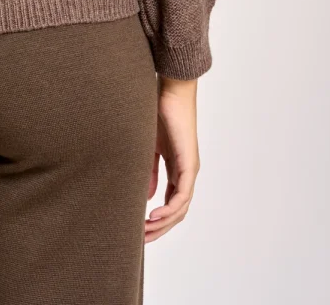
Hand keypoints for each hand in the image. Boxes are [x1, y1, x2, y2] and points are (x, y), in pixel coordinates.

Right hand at [144, 76, 199, 241]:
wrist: (171, 90)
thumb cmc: (158, 111)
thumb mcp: (149, 147)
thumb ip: (149, 171)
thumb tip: (146, 196)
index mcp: (177, 169)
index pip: (171, 203)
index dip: (158, 219)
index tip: (140, 228)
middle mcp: (186, 173)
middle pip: (177, 211)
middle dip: (160, 228)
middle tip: (142, 239)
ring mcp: (189, 170)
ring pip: (181, 208)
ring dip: (163, 223)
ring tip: (146, 231)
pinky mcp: (189, 164)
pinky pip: (182, 195)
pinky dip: (169, 208)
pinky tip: (154, 215)